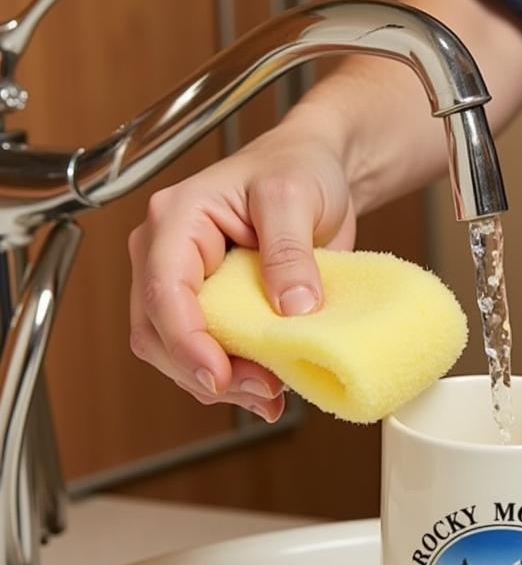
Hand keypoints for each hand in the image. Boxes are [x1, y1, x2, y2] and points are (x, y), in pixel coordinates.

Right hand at [127, 122, 354, 420]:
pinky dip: (234, 380)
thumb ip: (290, 251)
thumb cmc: (298, 168)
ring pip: (177, 353)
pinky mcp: (215, 309)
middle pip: (159, 333)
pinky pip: (208, 354)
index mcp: (177, 220)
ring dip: (221, 384)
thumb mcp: (295, 198)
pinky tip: (269, 391)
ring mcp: (189, 285)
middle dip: (205, 371)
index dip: (186, 341)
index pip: (163, 290)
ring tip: (271, 395)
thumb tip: (293, 308)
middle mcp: (169, 255)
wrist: (319, 171)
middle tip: (264, 391)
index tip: (218, 374)